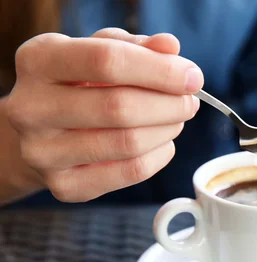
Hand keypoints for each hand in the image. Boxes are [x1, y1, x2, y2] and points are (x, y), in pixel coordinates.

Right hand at [4, 29, 202, 202]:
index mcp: (38, 61)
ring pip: (129, 143)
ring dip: (167, 130)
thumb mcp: (100, 52)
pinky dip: (159, 156)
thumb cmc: (79, 83)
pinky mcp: (64, 186)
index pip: (107, 61)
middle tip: (189, 103)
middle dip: (170, 105)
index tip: (192, 77)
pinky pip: (131, 172)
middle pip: (119, 107)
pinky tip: (162, 143)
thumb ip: (137, 47)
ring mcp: (43, 152)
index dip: (160, 70)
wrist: (42, 130)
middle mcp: (31, 107)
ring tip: (176, 120)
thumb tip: (171, 47)